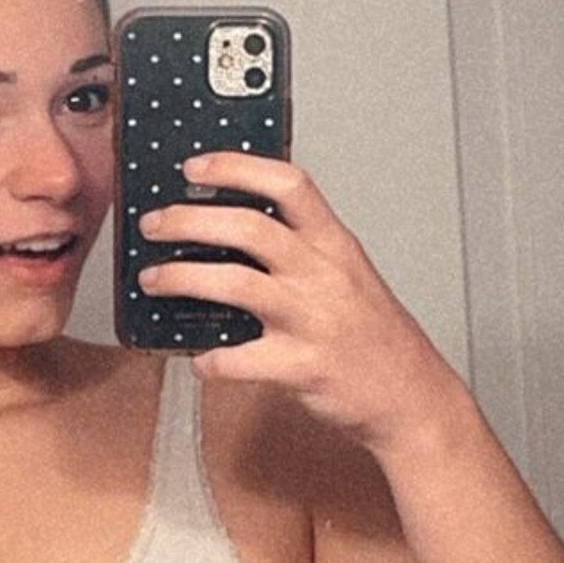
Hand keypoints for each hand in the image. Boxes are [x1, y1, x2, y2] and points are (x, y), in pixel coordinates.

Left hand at [137, 151, 454, 448]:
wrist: (411, 394)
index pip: (287, 185)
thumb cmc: (374, 335)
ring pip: (234, 284)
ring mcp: (313, 320)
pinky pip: (241, 359)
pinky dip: (211, 360)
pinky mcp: (303, 366)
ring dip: (182, 279)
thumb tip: (232, 228)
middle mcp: (322, 274)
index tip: (194, 168)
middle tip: (153, 225)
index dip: (236, 168)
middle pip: (247, 227)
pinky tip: (199, 360)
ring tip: (152, 280)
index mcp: (335, 244)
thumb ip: (303, 249)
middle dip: (188, 220)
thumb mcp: (348, 274)